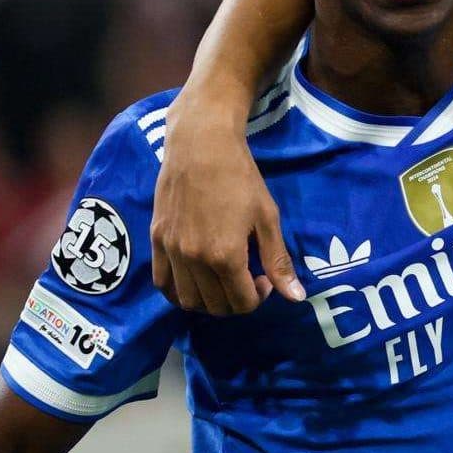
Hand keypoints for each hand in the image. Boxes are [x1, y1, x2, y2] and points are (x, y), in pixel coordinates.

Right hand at [149, 89, 301, 315]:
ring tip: (222, 280)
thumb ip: (278, 261)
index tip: (264, 279)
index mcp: (225, 255)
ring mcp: (171, 251)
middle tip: (247, 279)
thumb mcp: (267, 218)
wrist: (201, 146)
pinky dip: (179, 291)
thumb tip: (296, 297)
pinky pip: (162, 283)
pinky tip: (196, 277)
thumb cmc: (240, 178)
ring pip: (186, 300)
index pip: (242, 302)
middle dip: (236, 302)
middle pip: (214, 306)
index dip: (258, 298)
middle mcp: (194, 259)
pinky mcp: (156, 240)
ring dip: (208, 301)